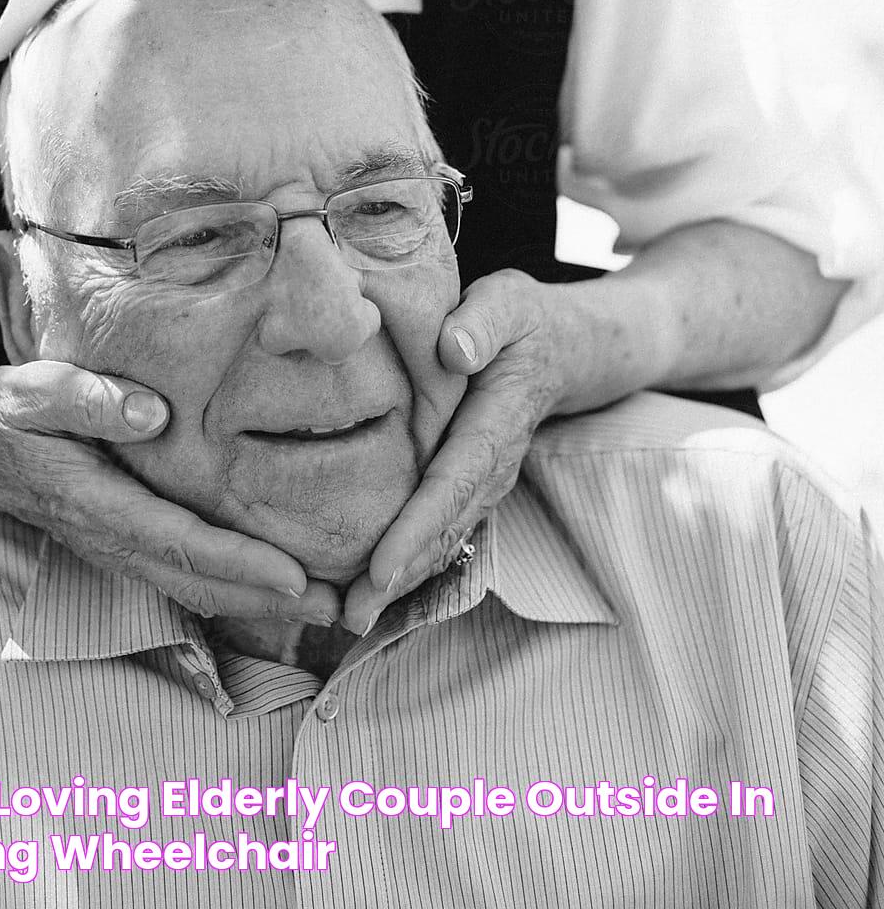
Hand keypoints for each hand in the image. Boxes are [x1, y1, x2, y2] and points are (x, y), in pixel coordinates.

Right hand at [0, 361, 340, 625]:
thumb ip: (87, 398)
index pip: (178, 542)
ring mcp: (118, 548)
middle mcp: (111, 538)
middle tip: (337, 607)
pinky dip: (234, 587)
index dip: (237, 563)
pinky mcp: (126, 542)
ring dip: (259, 601)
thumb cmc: (6, 412)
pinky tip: (275, 587)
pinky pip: (186, 576)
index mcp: (94, 502)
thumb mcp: (31, 390)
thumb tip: (154, 414)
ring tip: (325, 605)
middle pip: (198, 581)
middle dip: (268, 599)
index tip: (293, 575)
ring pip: (195, 588)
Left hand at [342, 269, 569, 634]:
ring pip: (444, 539)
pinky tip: (373, 588)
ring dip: (402, 580)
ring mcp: (486, 482)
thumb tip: (453, 350)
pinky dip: (411, 563)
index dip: (417, 527)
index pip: (452, 482)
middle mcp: (494, 465)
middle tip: (351, 615)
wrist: (565, 348)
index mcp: (496, 422)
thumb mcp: (508, 301)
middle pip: (444, 527)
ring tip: (351, 616)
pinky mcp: (472, 486)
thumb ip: (483, 320)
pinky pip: (443, 529)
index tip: (381, 567)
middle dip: (400, 575)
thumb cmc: (523, 320)